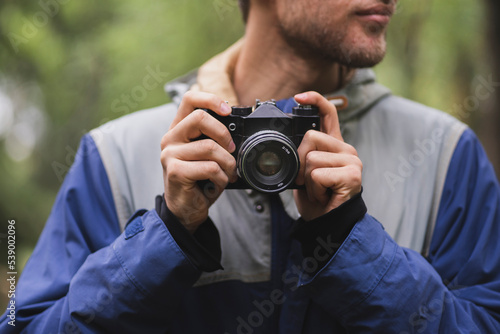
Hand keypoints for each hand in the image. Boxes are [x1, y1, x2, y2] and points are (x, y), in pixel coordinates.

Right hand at [160, 91, 236, 232]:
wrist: (186, 209)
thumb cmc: (199, 181)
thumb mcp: (206, 155)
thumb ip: (213, 139)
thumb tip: (237, 130)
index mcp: (179, 129)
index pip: (189, 99)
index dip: (210, 99)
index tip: (228, 109)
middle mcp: (170, 138)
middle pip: (200, 118)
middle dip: (224, 135)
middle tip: (231, 150)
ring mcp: (170, 154)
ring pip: (210, 147)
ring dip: (227, 163)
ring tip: (228, 173)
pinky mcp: (175, 171)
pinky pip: (210, 167)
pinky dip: (222, 177)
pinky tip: (218, 183)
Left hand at [293, 91, 362, 220]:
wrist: (329, 223)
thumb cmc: (318, 198)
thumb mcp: (305, 172)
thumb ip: (303, 154)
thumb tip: (284, 143)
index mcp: (334, 145)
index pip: (329, 113)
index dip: (315, 100)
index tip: (298, 97)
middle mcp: (346, 149)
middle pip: (311, 137)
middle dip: (300, 161)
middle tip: (308, 181)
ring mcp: (351, 162)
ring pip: (311, 158)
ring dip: (307, 180)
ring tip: (317, 190)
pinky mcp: (352, 175)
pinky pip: (317, 174)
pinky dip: (313, 189)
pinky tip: (323, 195)